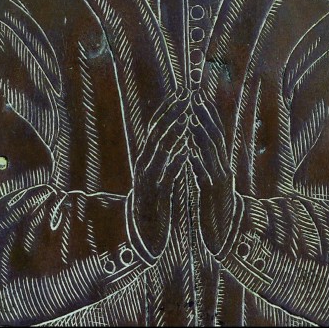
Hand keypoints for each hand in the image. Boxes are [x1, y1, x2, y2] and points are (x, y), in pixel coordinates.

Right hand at [130, 92, 189, 258]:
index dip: (169, 109)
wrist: (142, 234)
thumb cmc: (153, 201)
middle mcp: (144, 164)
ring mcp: (147, 178)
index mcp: (146, 158)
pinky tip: (185, 150)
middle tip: (186, 96)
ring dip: (174, 132)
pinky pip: (165, 173)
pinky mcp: (154, 194)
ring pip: (160, 150)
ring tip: (186, 116)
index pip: (156, 127)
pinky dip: (175, 159)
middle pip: (157, 134)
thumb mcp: (158, 174)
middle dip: (172, 114)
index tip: (182, 93)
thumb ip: (165, 157)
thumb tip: (177, 136)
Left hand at [187, 92, 236, 255]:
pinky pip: (205, 175)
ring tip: (191, 116)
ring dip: (201, 134)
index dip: (206, 114)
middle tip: (194, 97)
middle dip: (204, 116)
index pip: (215, 134)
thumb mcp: (212, 181)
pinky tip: (189, 150)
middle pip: (215, 138)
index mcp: (220, 164)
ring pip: (211, 154)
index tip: (197, 96)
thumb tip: (196, 144)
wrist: (225, 237)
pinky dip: (198, 160)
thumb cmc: (216, 208)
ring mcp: (220, 181)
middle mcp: (223, 169)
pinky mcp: (214, 195)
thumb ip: (206, 163)